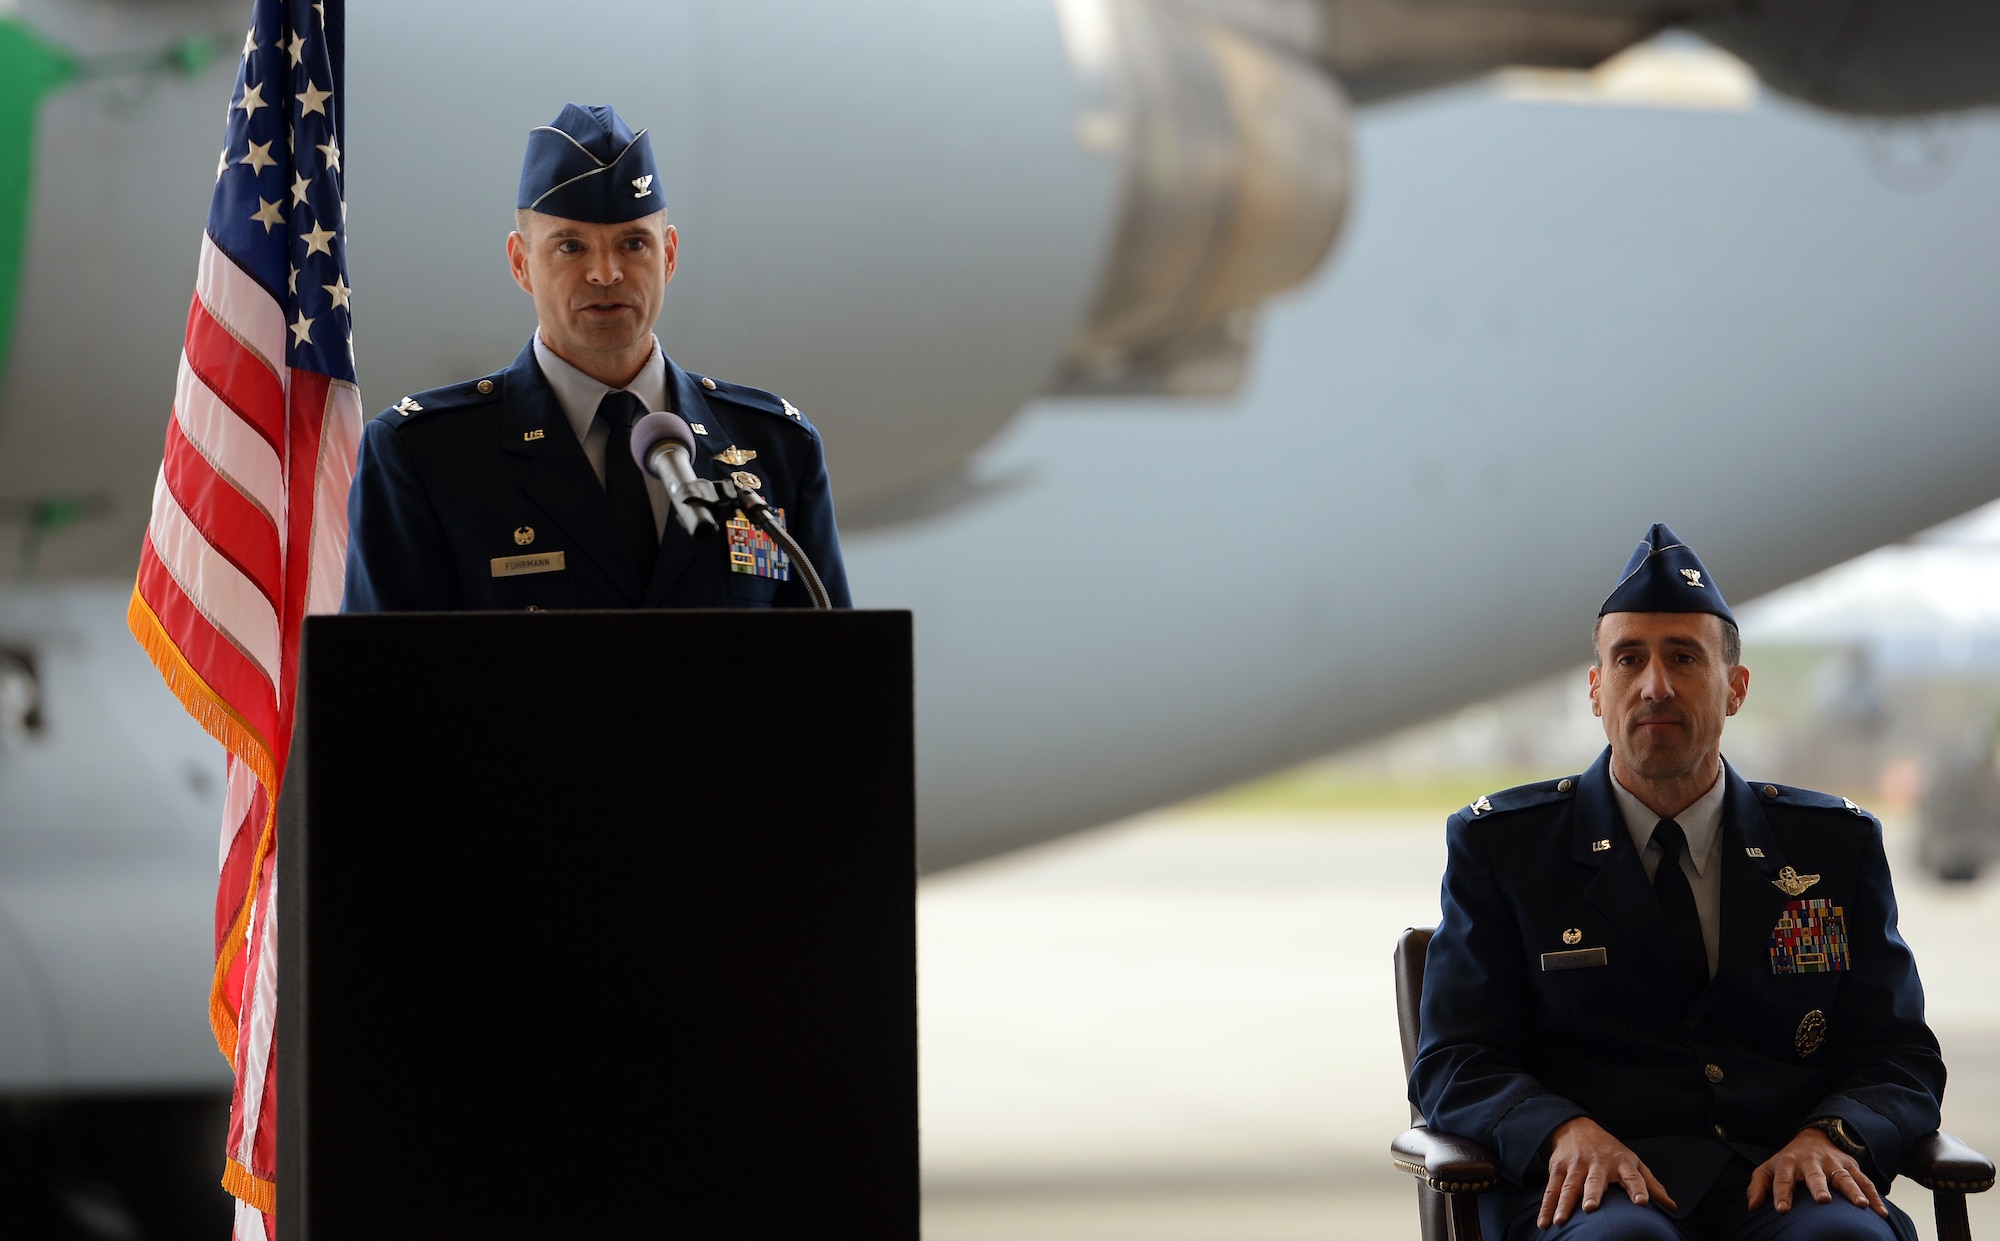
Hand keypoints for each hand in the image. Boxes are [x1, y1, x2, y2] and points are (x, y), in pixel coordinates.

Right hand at [1537, 1117, 1677, 1227]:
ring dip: (1564, 1204)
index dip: (1638, 1188)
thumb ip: (1651, 1185)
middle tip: (1591, 1207)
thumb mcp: (1633, 1162)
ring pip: (1569, 1186)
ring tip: (1560, 1220)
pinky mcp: (1558, 1168)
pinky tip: (1544, 1222)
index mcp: (1622, 1163)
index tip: (1642, 1202)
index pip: (1633, 1176)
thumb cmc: (1609, 1150)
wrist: (1575, 1126)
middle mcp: (1598, 1163)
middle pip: (1595, 1180)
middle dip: (1592, 1193)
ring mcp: (1576, 1165)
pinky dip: (1546, 1207)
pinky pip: (1551, 1189)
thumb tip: (1672, 1206)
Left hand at [1748, 1129, 1886, 1216]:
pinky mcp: (1851, 1166)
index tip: (1782, 1210)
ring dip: (1853, 1191)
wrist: (1815, 1136)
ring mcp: (1833, 1164)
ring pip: (1844, 1177)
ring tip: (1860, 1206)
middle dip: (1818, 1186)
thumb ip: (1759, 1186)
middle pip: (1815, 1175)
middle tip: (1823, 1200)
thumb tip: (1752, 1207)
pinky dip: (1874, 1196)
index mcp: (1789, 1163)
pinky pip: (1865, 1182)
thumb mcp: (1769, 1168)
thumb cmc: (1790, 1160)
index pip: (1783, 1179)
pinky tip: (1881, 1212)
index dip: (1781, 1194)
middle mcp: (1812, 1162)